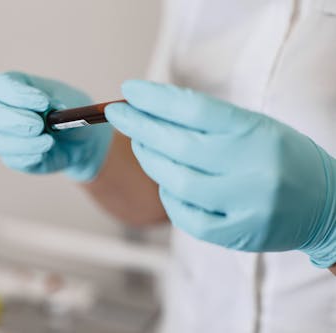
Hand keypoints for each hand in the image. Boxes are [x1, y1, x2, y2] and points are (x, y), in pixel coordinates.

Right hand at [0, 71, 112, 180]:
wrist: (78, 140)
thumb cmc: (68, 113)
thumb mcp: (69, 104)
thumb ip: (58, 108)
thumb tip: (48, 115)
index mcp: (7, 86)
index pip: (1, 85)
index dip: (19, 95)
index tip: (43, 103)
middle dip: (13, 120)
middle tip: (39, 126)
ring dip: (27, 143)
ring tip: (50, 141)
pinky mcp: (10, 157)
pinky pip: (13, 160)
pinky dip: (30, 157)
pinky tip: (45, 153)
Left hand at [105, 80, 335, 267]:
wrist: (326, 205)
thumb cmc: (283, 159)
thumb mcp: (256, 129)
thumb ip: (210, 124)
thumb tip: (154, 112)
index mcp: (257, 133)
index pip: (195, 110)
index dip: (156, 99)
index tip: (129, 91)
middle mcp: (252, 166)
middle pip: (178, 144)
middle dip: (140, 127)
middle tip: (118, 114)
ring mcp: (246, 203)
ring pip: (178, 181)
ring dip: (151, 160)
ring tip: (141, 144)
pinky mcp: (239, 233)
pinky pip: (187, 217)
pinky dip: (169, 198)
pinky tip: (166, 184)